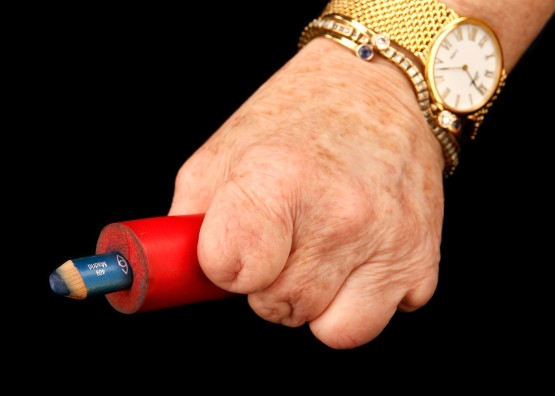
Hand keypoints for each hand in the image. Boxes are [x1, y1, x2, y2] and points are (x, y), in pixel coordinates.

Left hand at [169, 38, 445, 348]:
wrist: (375, 87)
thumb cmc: (297, 117)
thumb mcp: (224, 150)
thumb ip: (190, 220)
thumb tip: (180, 278)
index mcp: (277, 180)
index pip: (229, 271)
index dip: (224, 265)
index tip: (235, 246)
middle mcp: (339, 214)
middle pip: (279, 306)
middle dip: (270, 285)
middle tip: (284, 241)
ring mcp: (387, 239)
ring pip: (333, 329)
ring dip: (317, 302)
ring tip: (320, 255)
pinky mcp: (422, 258)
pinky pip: (376, 318)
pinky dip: (362, 299)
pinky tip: (359, 255)